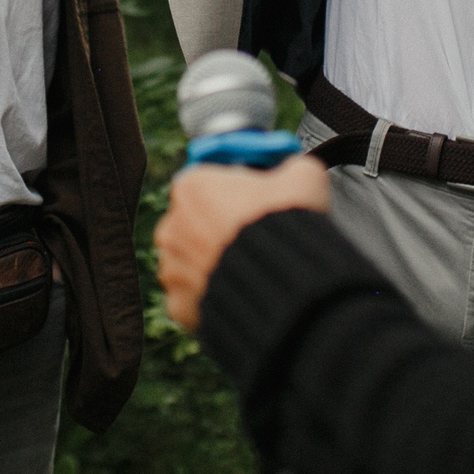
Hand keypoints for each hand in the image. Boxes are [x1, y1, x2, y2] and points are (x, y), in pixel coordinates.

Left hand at [154, 154, 331, 330]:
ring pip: (193, 261)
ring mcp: (173, 268)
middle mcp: (172, 226)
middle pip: (196, 221)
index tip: (255, 198)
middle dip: (221, 227)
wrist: (286, 287)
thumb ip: (290, 168)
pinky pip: (195, 297)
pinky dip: (214, 295)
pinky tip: (239, 291)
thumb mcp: (302, 176)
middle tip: (256, 235)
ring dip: (215, 262)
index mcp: (192, 187)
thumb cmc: (287, 228)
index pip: (208, 180)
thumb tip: (296, 172)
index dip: (236, 190)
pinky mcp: (181, 305)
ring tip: (251, 267)